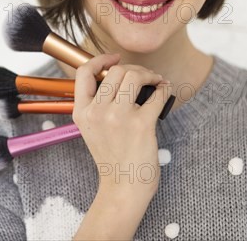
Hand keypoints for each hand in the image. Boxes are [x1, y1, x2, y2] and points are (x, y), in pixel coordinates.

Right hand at [72, 53, 172, 196]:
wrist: (123, 186)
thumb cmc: (112, 157)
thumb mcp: (91, 128)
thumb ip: (96, 103)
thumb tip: (119, 75)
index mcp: (81, 111)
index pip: (83, 72)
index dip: (100, 59)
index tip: (114, 59)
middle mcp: (97, 112)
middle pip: (116, 71)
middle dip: (134, 68)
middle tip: (144, 76)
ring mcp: (118, 117)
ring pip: (135, 76)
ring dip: (150, 74)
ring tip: (156, 81)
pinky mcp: (141, 124)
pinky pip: (157, 94)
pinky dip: (164, 89)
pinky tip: (165, 92)